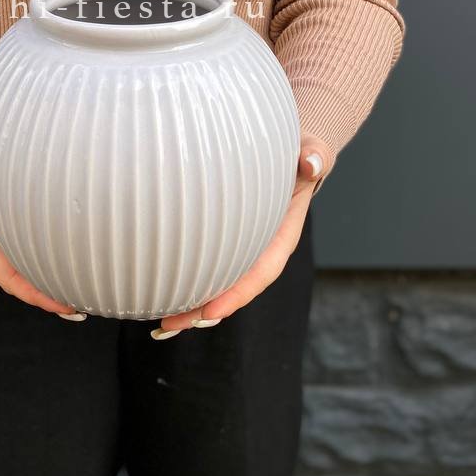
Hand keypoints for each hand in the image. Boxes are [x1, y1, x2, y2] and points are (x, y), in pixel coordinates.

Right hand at [0, 107, 81, 319]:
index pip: (8, 272)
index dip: (35, 292)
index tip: (64, 305)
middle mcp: (0, 230)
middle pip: (31, 271)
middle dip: (59, 290)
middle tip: (96, 299)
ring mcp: (15, 217)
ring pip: (44, 251)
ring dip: (67, 267)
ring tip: (103, 280)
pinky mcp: (31, 198)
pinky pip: (50, 225)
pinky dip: (69, 236)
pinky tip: (95, 234)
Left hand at [152, 136, 328, 337]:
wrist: (292, 152)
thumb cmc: (302, 153)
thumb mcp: (312, 151)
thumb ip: (314, 157)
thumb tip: (311, 163)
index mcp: (282, 235)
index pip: (262, 270)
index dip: (238, 292)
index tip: (212, 310)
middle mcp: (261, 247)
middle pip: (234, 286)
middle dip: (204, 309)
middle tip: (171, 325)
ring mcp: (243, 244)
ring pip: (218, 280)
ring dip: (191, 303)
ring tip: (161, 323)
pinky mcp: (225, 236)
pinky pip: (207, 261)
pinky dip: (187, 279)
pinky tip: (162, 291)